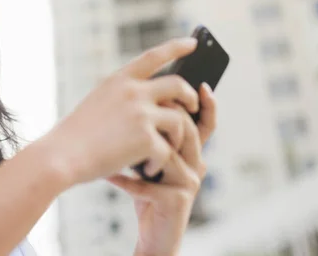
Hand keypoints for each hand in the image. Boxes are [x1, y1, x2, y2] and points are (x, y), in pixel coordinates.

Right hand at [43, 37, 198, 184]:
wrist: (61, 156)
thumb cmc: (75, 136)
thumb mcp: (97, 104)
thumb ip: (123, 98)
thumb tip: (154, 103)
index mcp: (118, 80)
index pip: (154, 56)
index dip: (176, 47)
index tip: (193, 42)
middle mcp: (133, 92)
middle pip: (178, 85)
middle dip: (191, 96)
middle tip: (193, 106)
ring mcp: (141, 114)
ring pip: (179, 120)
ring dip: (178, 137)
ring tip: (168, 149)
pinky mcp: (146, 139)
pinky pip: (167, 150)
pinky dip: (160, 162)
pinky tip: (148, 169)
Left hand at [107, 83, 216, 255]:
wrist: (153, 233)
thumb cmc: (148, 191)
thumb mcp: (149, 158)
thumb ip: (151, 133)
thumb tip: (137, 98)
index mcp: (190, 152)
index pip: (205, 122)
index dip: (207, 103)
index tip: (202, 83)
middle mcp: (195, 166)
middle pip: (190, 132)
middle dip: (170, 116)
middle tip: (150, 105)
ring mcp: (188, 184)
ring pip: (171, 153)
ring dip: (143, 146)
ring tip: (121, 140)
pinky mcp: (176, 201)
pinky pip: (150, 184)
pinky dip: (126, 180)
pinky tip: (110, 175)